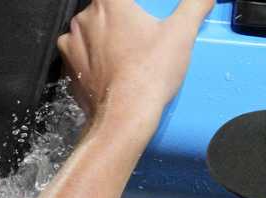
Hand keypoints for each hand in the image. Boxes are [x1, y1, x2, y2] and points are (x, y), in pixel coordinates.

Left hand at [58, 0, 214, 126]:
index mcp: (109, 2)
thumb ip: (196, 4)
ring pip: (91, 30)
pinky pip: (80, 53)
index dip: (134, 4)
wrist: (124, 117)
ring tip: (130, 52)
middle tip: (143, 33)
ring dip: (106, 36)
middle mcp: (84, 19)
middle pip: (106, 8)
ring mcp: (72, 44)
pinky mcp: (68, 67)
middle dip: (124, 18)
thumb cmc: (148, 75)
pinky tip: (113, 67)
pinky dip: (93, 57)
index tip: (144, 12)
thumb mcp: (182, 32)